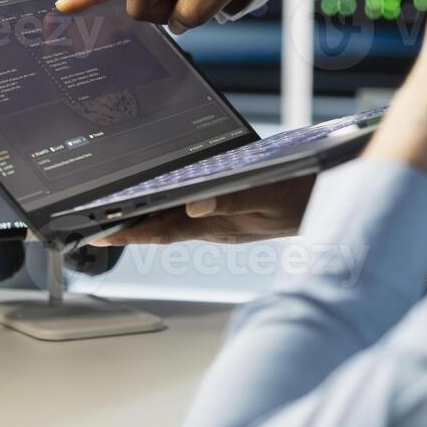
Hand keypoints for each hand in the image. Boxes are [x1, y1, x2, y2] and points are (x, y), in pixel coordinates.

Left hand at [92, 175, 314, 245]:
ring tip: (111, 209)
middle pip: (162, 226)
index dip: (129, 232)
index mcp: (222, 226)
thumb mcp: (272, 193)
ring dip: (145, 214)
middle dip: (126, 224)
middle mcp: (217, 227)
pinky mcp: (232, 214)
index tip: (97, 234)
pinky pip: (192, 211)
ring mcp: (224, 223)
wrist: (336, 196)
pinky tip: (159, 193)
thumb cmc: (308, 194)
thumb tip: (194, 205)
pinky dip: (171, 202)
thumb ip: (233, 200)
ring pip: (175, 219)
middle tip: (90, 222)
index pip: (165, 231)